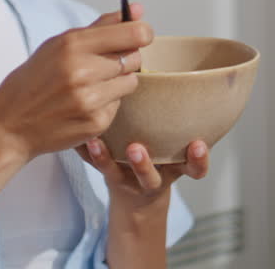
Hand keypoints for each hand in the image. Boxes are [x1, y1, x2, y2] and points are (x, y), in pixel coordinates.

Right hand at [0, 8, 152, 162]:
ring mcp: (89, 100)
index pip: (132, 33)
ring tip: (92, 85)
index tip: (141, 35)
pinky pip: (119, 105)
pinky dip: (107, 103)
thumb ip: (102, 26)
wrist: (9, 124)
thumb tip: (137, 9)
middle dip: (126, 58)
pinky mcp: (95, 123)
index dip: (142, 33)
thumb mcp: (59, 44)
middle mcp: (81, 72)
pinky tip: (84, 104)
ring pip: (130, 82)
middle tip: (104, 64)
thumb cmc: (34, 80)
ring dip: (118, 82)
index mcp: (71, 45)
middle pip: (134, 58)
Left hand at [76, 138, 209, 210]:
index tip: (198, 145)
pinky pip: (94, 166)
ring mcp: (126, 179)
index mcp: (174, 167)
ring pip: (114, 174)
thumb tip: (173, 78)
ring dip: (105, 159)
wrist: (136, 196)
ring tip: (96, 143)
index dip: (198, 160)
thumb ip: (180, 126)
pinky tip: (76, 138)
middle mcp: (151, 176)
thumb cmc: (159, 158)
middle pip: (151, 177)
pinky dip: (84, 152)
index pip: (193, 168)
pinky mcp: (107, 175)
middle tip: (135, 149)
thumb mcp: (175, 150)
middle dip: (143, 165)